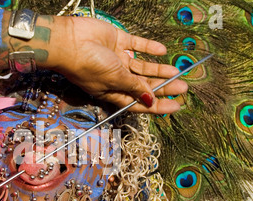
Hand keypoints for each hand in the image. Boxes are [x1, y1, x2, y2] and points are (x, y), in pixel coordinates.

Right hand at [47, 16, 187, 113]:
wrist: (69, 41)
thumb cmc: (87, 65)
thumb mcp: (115, 79)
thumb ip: (134, 87)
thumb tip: (150, 100)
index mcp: (112, 92)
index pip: (139, 102)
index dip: (157, 106)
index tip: (175, 107)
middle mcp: (116, 78)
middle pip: (143, 85)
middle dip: (163, 87)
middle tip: (183, 88)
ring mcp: (116, 59)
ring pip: (142, 67)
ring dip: (159, 70)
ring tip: (177, 72)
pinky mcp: (117, 41)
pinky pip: (136, 45)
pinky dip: (149, 48)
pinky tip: (162, 51)